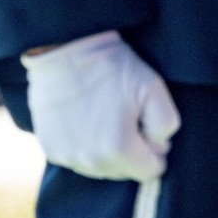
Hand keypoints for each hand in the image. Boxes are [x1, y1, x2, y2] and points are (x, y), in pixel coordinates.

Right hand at [22, 31, 179, 181]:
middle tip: (121, 112)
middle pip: (125, 170)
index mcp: (118, 149)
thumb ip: (166, 125)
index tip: (142, 120)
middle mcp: (91, 161)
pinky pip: (77, 158)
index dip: (153, 145)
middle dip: (129, 148)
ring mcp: (67, 156)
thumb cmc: (109, 65)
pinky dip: (82, 143)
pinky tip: (81, 116)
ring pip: (100, 167)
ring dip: (104, 148)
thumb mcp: (152, 86)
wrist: (62, 46)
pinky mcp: (50, 148)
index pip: (152, 170)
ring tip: (100, 113)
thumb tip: (159, 146)